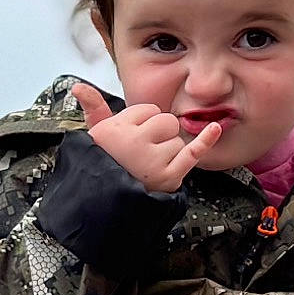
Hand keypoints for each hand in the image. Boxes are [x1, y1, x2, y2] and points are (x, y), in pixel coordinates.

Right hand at [70, 82, 221, 193]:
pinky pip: (192, 153)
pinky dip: (206, 141)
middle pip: (165, 121)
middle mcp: (133, 143)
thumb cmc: (103, 168)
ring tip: (148, 167)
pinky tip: (215, 128)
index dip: (142, 124)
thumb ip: (93, 109)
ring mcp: (152, 161)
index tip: (130, 141)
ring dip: (168, 151)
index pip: (146, 110)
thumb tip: (78, 87)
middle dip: (159, 134)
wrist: (104, 207)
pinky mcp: (168, 177)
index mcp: (114, 129)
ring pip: (177, 139)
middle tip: (142, 154)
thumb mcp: (93, 138)